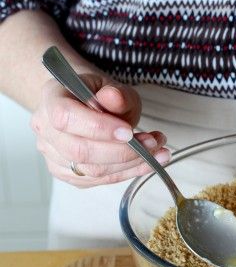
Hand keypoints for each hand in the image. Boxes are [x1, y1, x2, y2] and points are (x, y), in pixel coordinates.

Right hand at [31, 73, 169, 186]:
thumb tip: (114, 97)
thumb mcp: (114, 86)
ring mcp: (53, 155)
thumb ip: (117, 94)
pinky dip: (129, 172)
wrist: (90, 105)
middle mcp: (45, 129)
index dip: (98, 128)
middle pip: (80, 151)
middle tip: (153, 142)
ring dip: (132, 163)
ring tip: (158, 150)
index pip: (66, 117)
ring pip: (92, 170)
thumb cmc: (101, 95)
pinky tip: (149, 162)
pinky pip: (100, 180)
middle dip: (123, 151)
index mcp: (51, 98)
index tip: (129, 131)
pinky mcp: (69, 174)